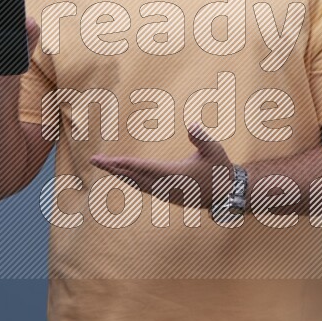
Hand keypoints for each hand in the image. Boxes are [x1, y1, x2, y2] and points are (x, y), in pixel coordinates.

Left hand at [89, 123, 233, 208]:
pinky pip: (143, 187)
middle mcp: (166, 186)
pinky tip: (123, 175)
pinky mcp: (167, 195)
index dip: (126, 164)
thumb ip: (202, 138)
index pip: (145, 168)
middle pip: (134, 177)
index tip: (110, 160)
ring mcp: (166, 193)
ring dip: (119, 174)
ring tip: (104, 165)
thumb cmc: (220, 170)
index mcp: (175, 175)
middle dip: (114, 168)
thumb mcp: (215, 150)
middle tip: (94, 160)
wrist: (227, 194)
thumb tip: (191, 125)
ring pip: (136, 183)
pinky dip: (130, 180)